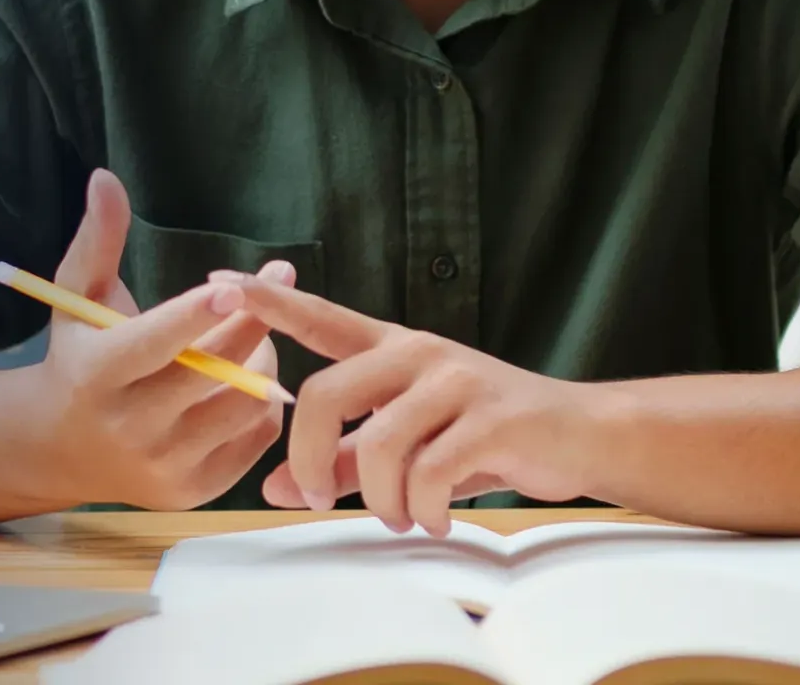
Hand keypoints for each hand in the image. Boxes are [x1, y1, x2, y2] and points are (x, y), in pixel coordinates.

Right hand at [14, 170, 289, 510]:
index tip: (231, 285)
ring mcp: (164, 466)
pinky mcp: (193, 491)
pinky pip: (255, 439)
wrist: (60, 449)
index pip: (155, 345)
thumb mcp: (75, 298)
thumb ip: (97, 239)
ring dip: (258, 362)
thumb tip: (105, 177)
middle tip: (275, 284)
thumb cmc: (76, 356)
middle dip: (250, 322)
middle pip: (213, 372)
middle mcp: (129, 427)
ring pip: (243, 405)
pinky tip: (245, 377)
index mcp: (96, 376)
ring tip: (251, 334)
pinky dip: (260, 403)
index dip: (195, 316)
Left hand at [208, 275, 608, 534]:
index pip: (322, 318)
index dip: (270, 303)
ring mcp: (456, 381)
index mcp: (393, 350)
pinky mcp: (491, 416)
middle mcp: (419, 354)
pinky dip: (425, 509)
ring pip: (378, 445)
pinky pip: (430, 472)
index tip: (220, 282)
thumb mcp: (408, 447)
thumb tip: (272, 491)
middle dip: (308, 460)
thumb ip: (342, 463)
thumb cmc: (487, 439)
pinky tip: (438, 518)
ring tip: (404, 516)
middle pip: (325, 395)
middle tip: (318, 501)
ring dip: (381, 500)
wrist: (579, 435)